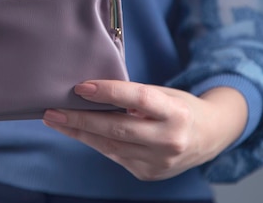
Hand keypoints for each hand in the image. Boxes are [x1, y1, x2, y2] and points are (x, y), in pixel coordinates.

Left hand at [43, 81, 247, 180]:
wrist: (210, 137)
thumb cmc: (180, 108)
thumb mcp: (164, 94)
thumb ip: (134, 96)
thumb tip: (91, 93)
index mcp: (176, 113)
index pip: (138, 99)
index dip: (109, 91)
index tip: (81, 87)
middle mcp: (169, 140)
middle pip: (117, 129)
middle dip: (80, 119)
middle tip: (52, 110)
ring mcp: (158, 162)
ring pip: (110, 146)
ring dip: (79, 132)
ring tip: (55, 120)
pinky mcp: (148, 174)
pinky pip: (114, 155)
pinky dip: (95, 142)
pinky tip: (79, 131)